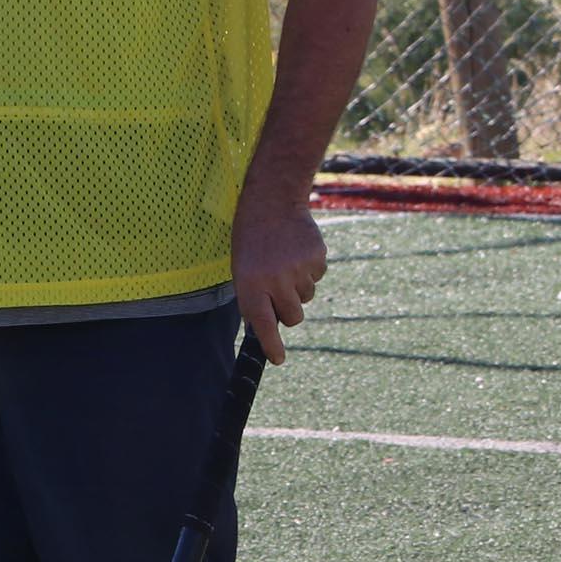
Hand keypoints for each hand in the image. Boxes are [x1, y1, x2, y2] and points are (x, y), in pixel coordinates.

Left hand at [233, 195, 326, 362]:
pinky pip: (317, 276)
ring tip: (285, 260)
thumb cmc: (251, 239)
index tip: (279, 359)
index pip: (263, 324)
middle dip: (289, 309)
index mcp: (251, 284)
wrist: (272, 202)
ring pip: (306, 296)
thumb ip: (254, 296)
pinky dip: (309, 268)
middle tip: (280, 289)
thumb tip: (270, 324)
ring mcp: (298, 269)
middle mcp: (275, 280)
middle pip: (293, 316)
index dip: (272, 345)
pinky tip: (297, 250)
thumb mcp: (242, 269)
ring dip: (298, 285)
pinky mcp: (317, 259)